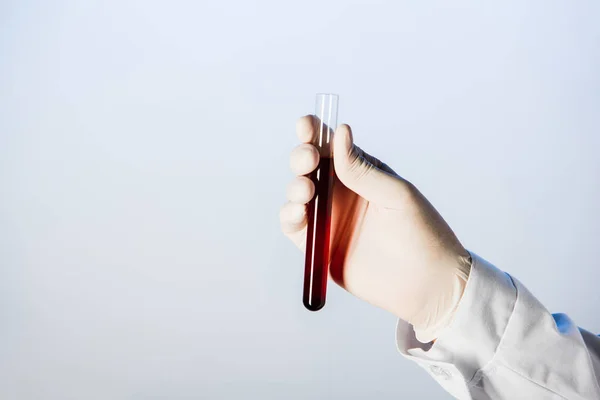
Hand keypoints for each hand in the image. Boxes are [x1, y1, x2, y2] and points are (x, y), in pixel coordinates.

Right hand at [280, 115, 471, 341]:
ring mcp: (329, 217)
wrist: (425, 284)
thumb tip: (339, 132)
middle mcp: (341, 191)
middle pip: (308, 165)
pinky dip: (289, 216)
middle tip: (308, 161)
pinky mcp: (318, 245)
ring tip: (307, 192)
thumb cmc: (421, 233)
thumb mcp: (395, 194)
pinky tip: (299, 214)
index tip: (305, 125)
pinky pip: (294, 225)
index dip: (314, 131)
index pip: (331, 145)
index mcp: (361, 172)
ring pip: (297, 192)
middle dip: (301, 157)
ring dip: (295, 186)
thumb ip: (362, 169)